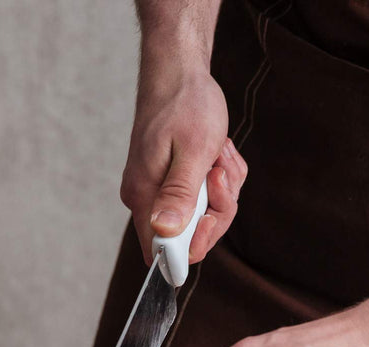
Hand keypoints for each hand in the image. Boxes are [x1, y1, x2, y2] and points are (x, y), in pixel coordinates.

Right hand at [120, 65, 246, 265]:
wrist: (179, 72)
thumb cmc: (186, 105)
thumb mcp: (192, 152)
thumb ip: (180, 195)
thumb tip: (164, 232)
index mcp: (144, 196)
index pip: (166, 252)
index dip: (196, 244)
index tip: (211, 217)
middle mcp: (149, 199)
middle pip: (195, 236)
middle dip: (219, 208)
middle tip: (217, 172)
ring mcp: (163, 192)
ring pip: (208, 216)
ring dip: (224, 187)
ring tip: (217, 155)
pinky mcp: (177, 183)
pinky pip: (211, 198)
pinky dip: (223, 178)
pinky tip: (218, 153)